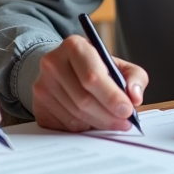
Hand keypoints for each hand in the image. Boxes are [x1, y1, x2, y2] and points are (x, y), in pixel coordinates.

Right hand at [31, 35, 147, 131]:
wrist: (63, 68)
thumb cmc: (95, 67)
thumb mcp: (118, 65)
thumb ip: (134, 77)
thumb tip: (135, 96)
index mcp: (74, 46)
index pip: (92, 76)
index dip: (111, 97)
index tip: (127, 110)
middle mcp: (53, 63)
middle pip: (84, 100)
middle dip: (108, 115)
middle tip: (124, 123)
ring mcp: (42, 85)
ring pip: (75, 116)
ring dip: (98, 124)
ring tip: (111, 121)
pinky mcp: (38, 106)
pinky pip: (65, 125)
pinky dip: (83, 128)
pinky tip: (91, 120)